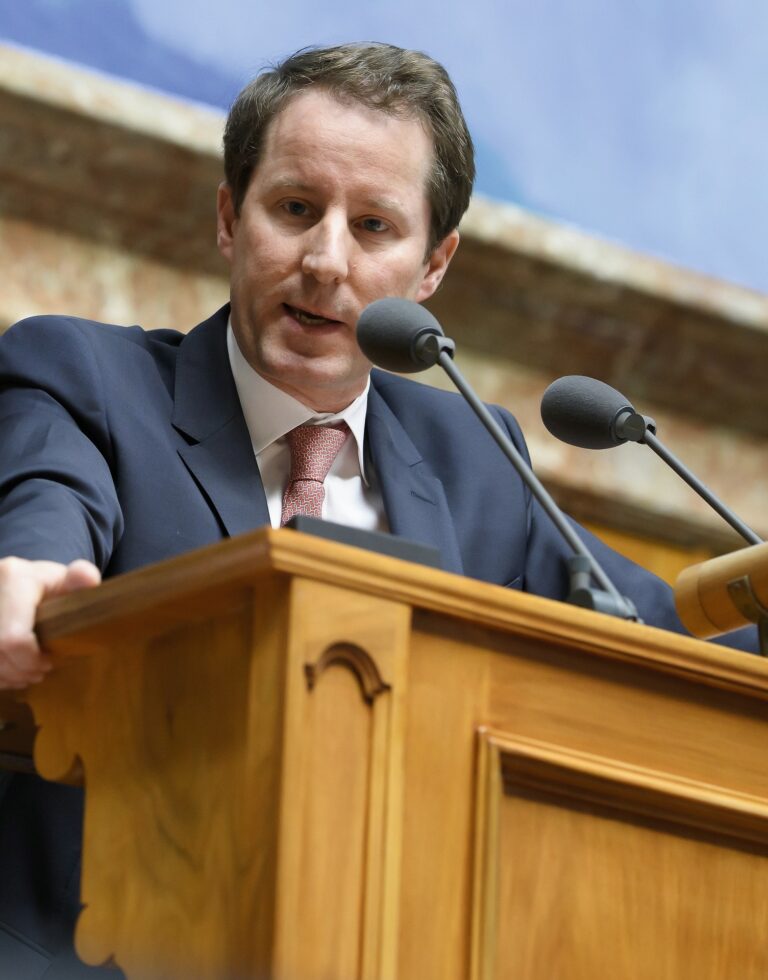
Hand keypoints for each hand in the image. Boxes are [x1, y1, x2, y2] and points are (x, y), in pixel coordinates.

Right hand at [0, 558, 100, 689]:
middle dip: (20, 670)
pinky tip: (9, 672)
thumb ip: (81, 578)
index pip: (13, 638)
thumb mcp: (69, 580)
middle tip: (40, 671)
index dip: (31, 660)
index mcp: (13, 577)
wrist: (25, 581)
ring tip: (26, 672)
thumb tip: (87, 577)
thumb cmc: (51, 586)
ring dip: (5, 676)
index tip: (49, 661)